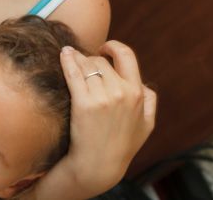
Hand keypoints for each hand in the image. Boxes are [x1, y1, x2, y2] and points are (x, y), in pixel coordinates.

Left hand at [54, 41, 156, 196]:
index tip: (103, 48)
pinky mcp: (83, 104)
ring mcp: (102, 98)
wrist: (99, 165)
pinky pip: (74, 73)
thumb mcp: (146, 124)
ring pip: (87, 65)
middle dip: (91, 60)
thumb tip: (143, 83)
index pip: (127, 56)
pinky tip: (63, 54)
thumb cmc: (122, 144)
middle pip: (101, 61)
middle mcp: (122, 93)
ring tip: (71, 58)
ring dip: (78, 60)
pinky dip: (67, 60)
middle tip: (83, 64)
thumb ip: (149, 101)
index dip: (113, 47)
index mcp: (138, 93)